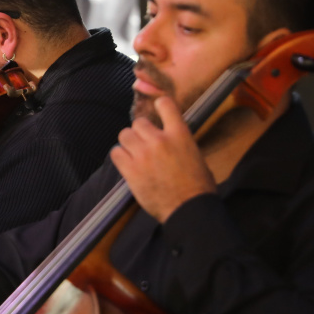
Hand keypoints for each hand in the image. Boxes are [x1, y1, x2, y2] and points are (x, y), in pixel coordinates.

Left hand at [109, 96, 215, 222]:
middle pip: (138, 123)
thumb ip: (179, 141)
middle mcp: (159, 140)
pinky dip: (119, 156)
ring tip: (134, 153)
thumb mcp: (195, 154)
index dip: (159, 105)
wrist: (189, 208)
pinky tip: (126, 163)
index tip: (157, 107)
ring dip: (128, 143)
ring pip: (124, 135)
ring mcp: (143, 155)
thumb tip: (169, 138)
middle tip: (144, 144)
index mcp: (180, 134)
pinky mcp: (130, 170)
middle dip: (140, 132)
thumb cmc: (198, 186)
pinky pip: (116, 153)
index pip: (165, 104)